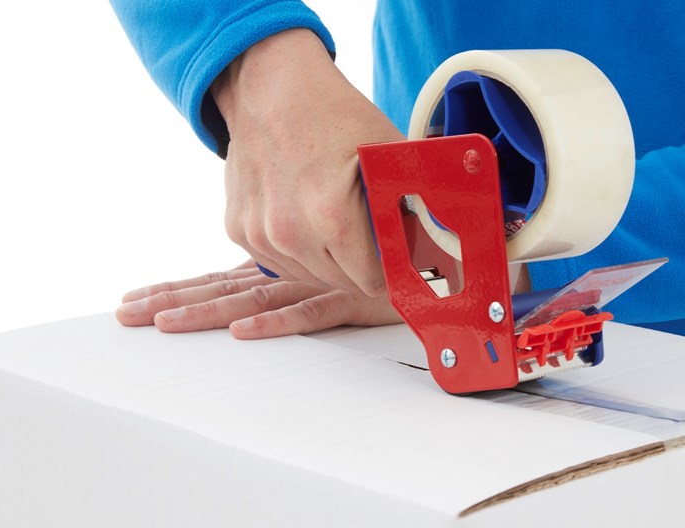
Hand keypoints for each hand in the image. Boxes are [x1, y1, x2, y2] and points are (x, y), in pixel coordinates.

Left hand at [115, 262, 402, 338]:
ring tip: (164, 324)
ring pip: (253, 300)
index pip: (220, 277)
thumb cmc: (383, 253)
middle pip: (222, 289)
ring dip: (208, 313)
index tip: (136, 298)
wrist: (434, 251)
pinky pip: (310, 313)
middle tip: (126, 316)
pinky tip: (244, 332)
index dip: (179, 287)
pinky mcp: (350, 300)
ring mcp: (318, 283)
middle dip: (171, 301)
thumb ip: (301, 260)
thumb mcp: (332, 260)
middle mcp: (291, 272)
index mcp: (282, 264)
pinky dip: (276, 323)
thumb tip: (264, 269)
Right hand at [211, 28, 402, 295]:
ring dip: (329, 262)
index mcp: (331, 217)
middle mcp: (290, 232)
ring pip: (309, 276)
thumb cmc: (334, 115)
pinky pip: (279, 263)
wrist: (270, 88)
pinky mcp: (238, 230)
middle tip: (372, 240)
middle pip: (342, 283)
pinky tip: (309, 222)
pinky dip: (298, 251)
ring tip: (340, 226)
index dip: (388, 271)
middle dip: (361, 267)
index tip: (397, 259)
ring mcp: (259, 234)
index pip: (371, 281)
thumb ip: (417, 199)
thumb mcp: (386, 152)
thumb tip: (446, 238)